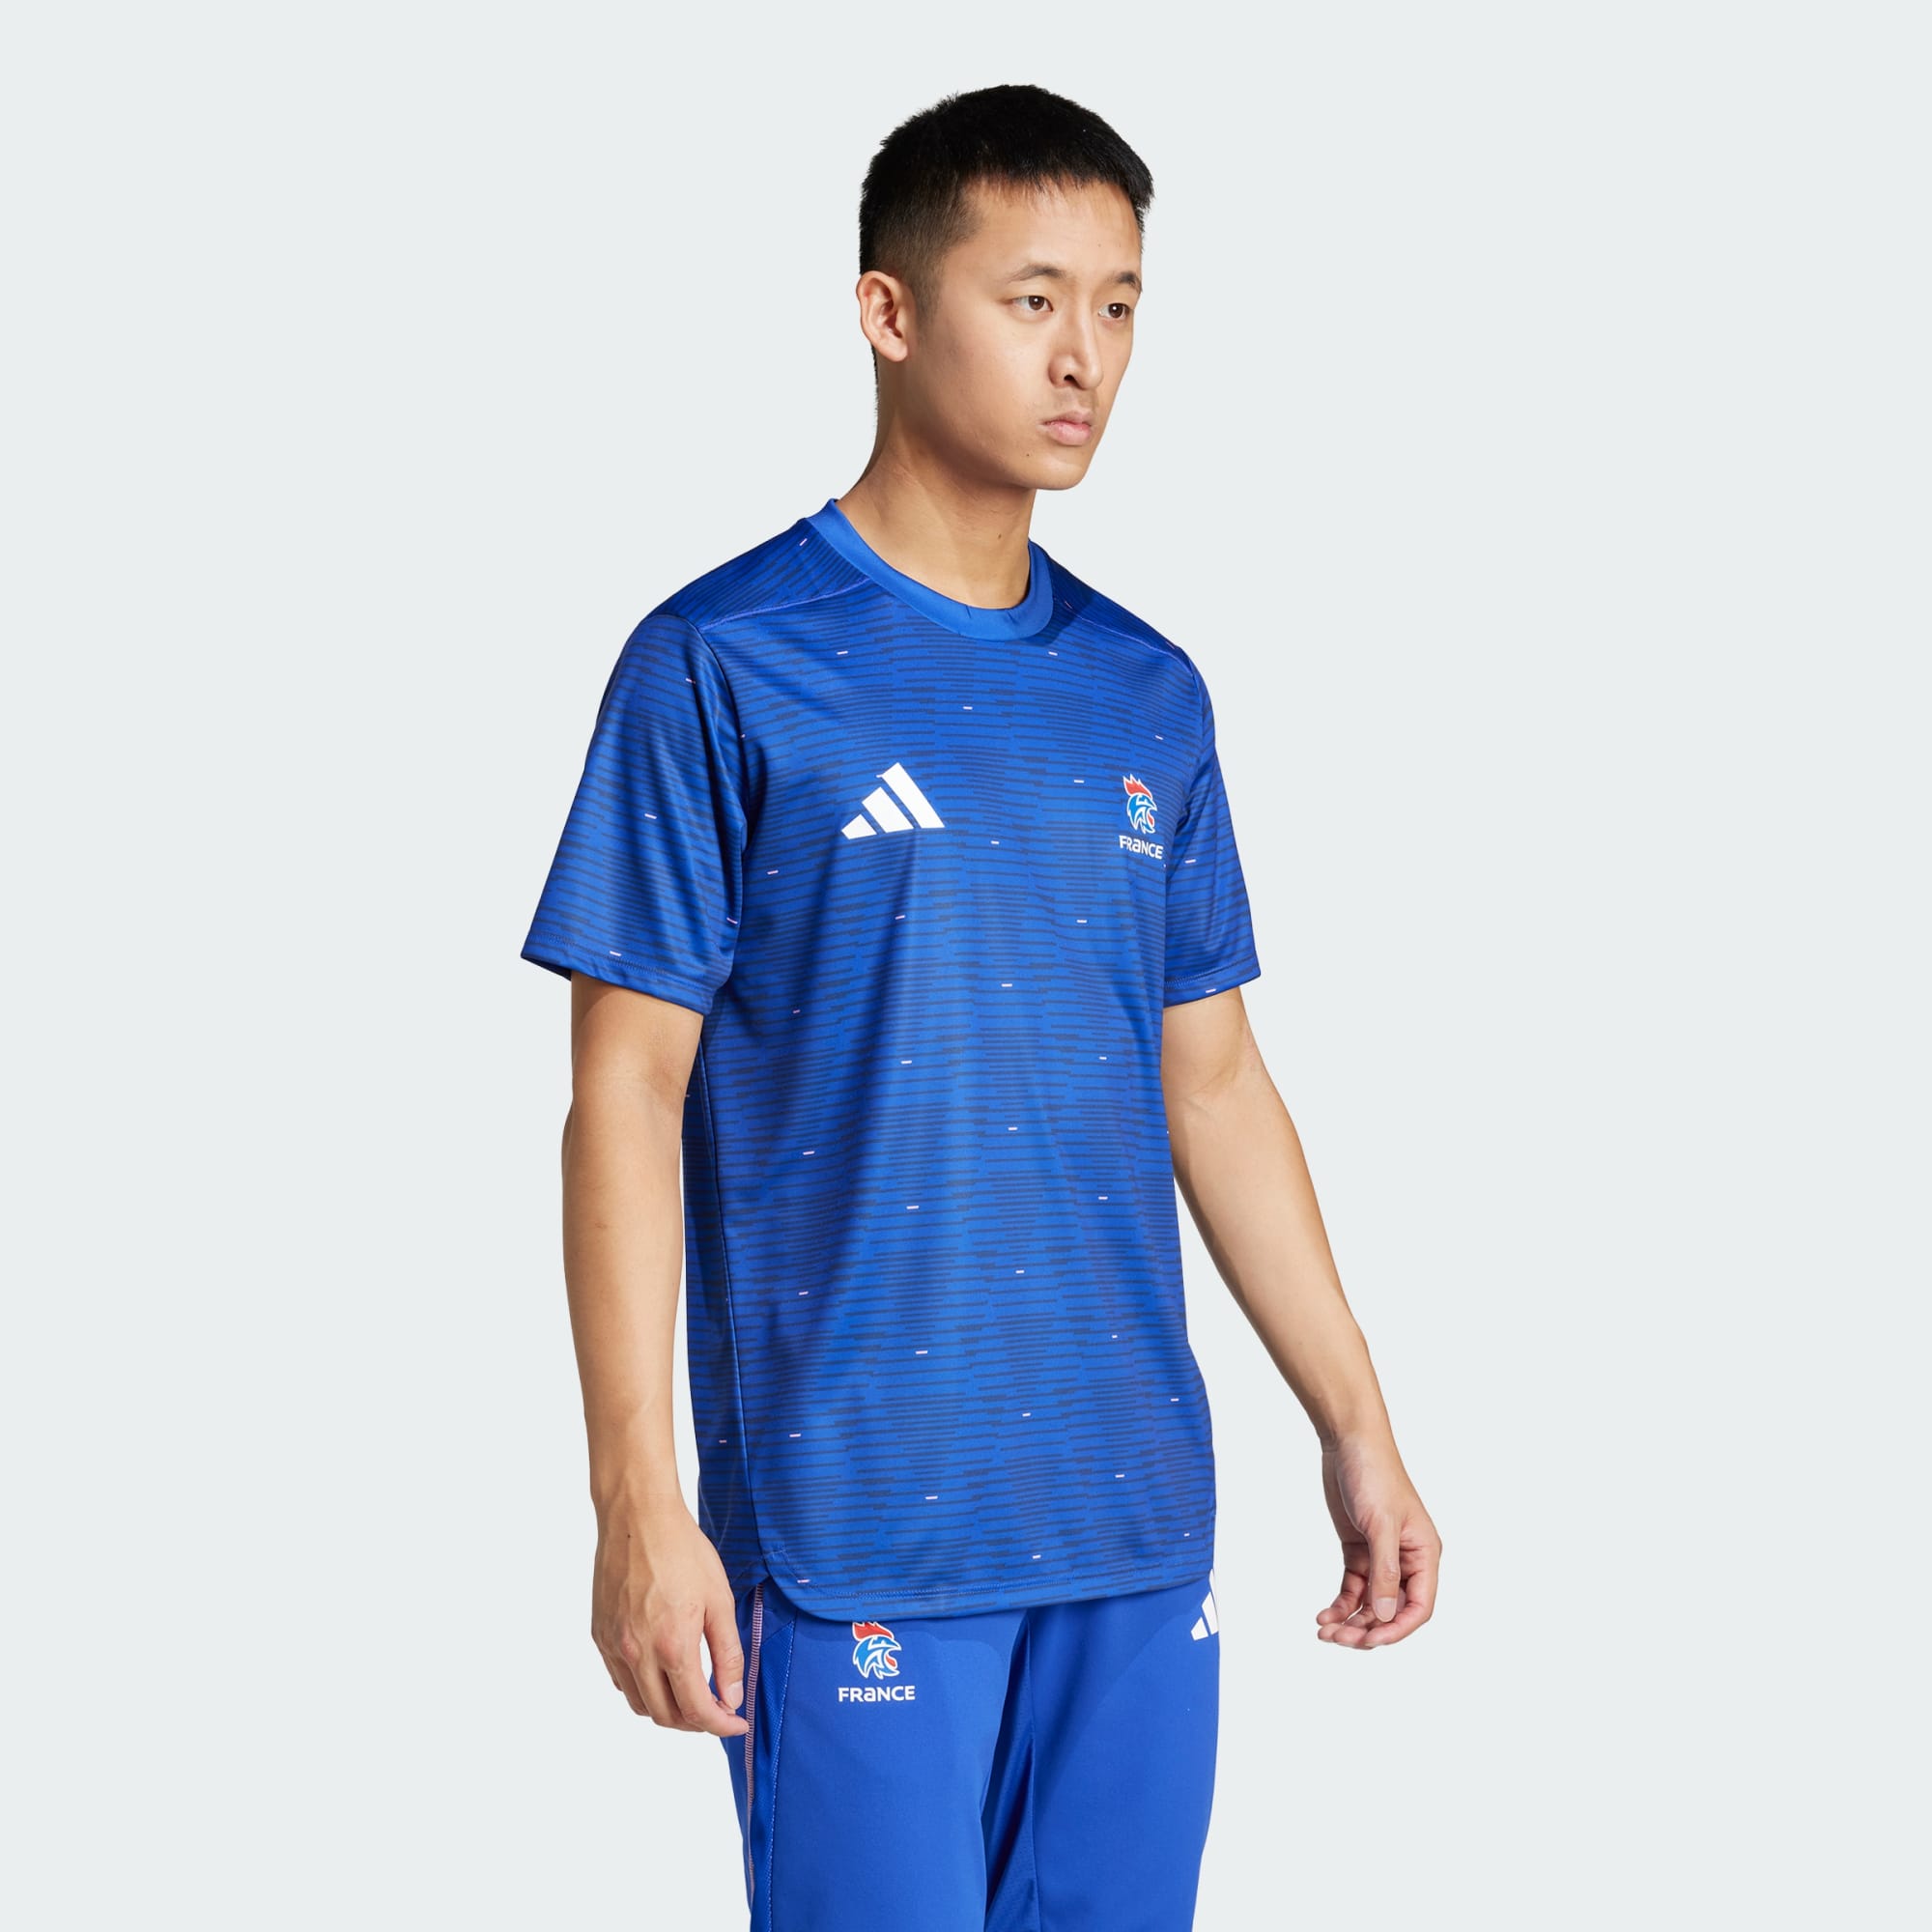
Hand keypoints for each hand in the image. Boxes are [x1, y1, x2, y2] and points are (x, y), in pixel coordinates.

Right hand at [591, 1493, 748, 1733]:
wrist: (637, 1518)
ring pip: (639, 1703)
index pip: (696, 1710)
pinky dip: (642, 1688)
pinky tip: (660, 1671)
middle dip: (695, 1723)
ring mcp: (613, 1646)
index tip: (736, 1723)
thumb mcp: (719, 1599)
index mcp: (672, 1645)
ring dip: (666, 1709)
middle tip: (717, 1710)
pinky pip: (620, 1680)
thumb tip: (732, 1695)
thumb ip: (728, 1653)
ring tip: (690, 1694)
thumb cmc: (683, 1551)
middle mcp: (637, 1653)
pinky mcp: (599, 1635)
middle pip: (664, 1716)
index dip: (720, 1724)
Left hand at [1314, 1435, 1440, 1649]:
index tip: (1370, 1640)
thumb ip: (1385, 1571)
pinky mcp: (1359, 1550)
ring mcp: (1381, 1555)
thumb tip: (1385, 1615)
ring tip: (1324, 1632)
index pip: (1419, 1606)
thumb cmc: (1374, 1473)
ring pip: (1371, 1603)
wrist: (1348, 1441)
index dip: (1397, 1628)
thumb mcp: (1380, 1523)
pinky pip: (1354, 1588)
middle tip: (1337, 1640)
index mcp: (1424, 1553)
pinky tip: (1324, 1615)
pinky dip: (1340, 1604)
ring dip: (1350, 1621)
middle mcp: (1406, 1559)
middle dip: (1367, 1629)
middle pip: (1392, 1610)